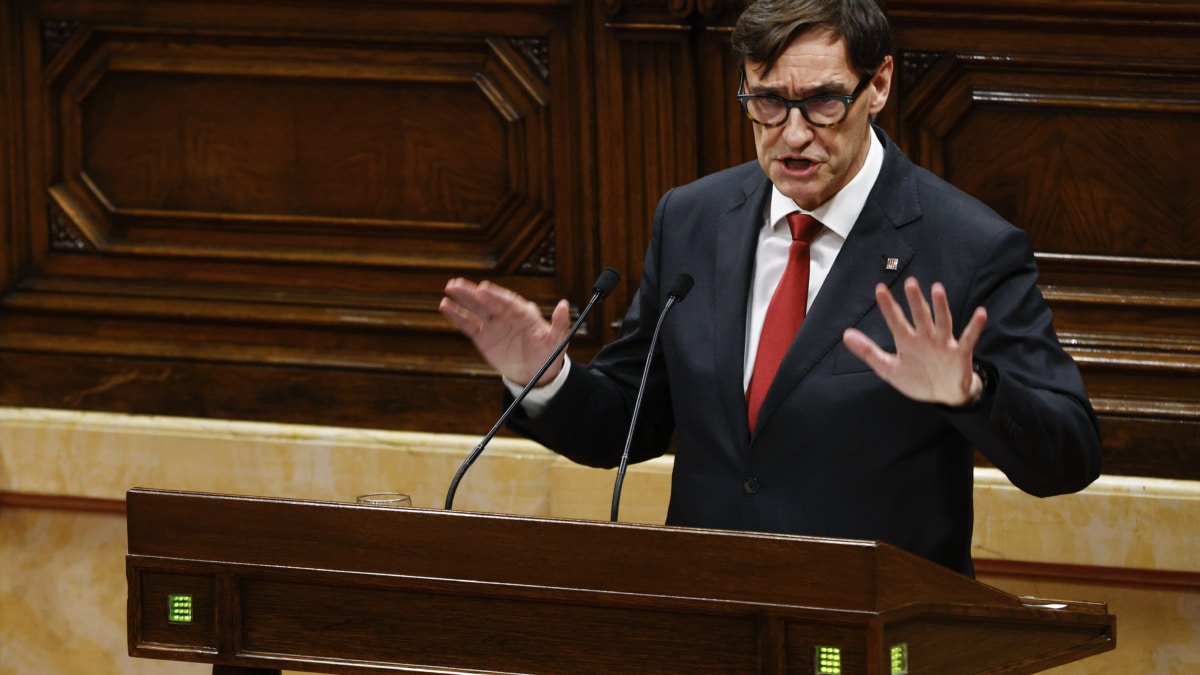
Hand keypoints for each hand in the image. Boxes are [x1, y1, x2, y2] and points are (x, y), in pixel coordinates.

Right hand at [439, 278, 571, 385]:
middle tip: (458, 283)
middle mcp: (506, 315)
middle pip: (488, 302)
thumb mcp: (557, 341)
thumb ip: (559, 324)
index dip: (496, 296)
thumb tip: (564, 305)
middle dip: (473, 293)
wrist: (536, 373)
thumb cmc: (548, 354)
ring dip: (462, 299)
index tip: (483, 289)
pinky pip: (468, 325)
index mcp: (523, 313)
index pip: (507, 302)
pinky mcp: (482, 337)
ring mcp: (493, 325)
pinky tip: (445, 306)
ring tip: (449, 288)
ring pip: (476, 309)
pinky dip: (457, 316)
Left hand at [842, 277, 987, 406]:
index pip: (895, 321)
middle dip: (915, 301)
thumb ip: (868, 351)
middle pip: (920, 316)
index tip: (879, 289)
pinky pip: (969, 338)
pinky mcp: (960, 354)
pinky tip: (980, 313)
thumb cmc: (917, 378)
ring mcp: (944, 344)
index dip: (888, 306)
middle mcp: (926, 338)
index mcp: (907, 341)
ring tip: (937, 289)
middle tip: (910, 283)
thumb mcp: (888, 368)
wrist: (943, 396)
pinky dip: (975, 327)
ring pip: (942, 322)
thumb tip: (846, 334)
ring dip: (941, 307)